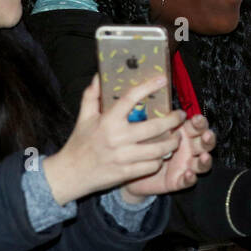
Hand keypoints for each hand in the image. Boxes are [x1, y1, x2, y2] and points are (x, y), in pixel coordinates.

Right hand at [41, 75, 185, 205]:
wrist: (70, 174)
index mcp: (107, 121)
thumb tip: (98, 76)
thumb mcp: (84, 117)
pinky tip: (162, 155)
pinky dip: (160, 160)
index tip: (163, 79)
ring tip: (177, 137)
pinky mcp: (127, 173)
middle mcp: (117, 138)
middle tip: (180, 115)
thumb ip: (91, 96)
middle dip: (173, 120)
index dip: (148, 87)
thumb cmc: (79, 143)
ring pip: (158, 149)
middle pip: (155, 127)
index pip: (130, 98)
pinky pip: (152, 165)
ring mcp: (123, 157)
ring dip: (172, 142)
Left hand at [122, 112, 215, 200]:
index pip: (197, 126)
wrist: (132, 169)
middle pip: (205, 143)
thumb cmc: (142, 147)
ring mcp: (186, 165)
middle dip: (208, 139)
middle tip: (207, 135)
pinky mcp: (179, 181)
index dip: (200, 123)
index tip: (197, 119)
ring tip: (204, 157)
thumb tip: (156, 104)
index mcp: (183, 134)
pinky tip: (188, 174)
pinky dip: (190, 178)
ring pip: (202, 163)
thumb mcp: (148, 132)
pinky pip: (188, 181)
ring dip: (205, 160)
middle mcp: (188, 149)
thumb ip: (156, 122)